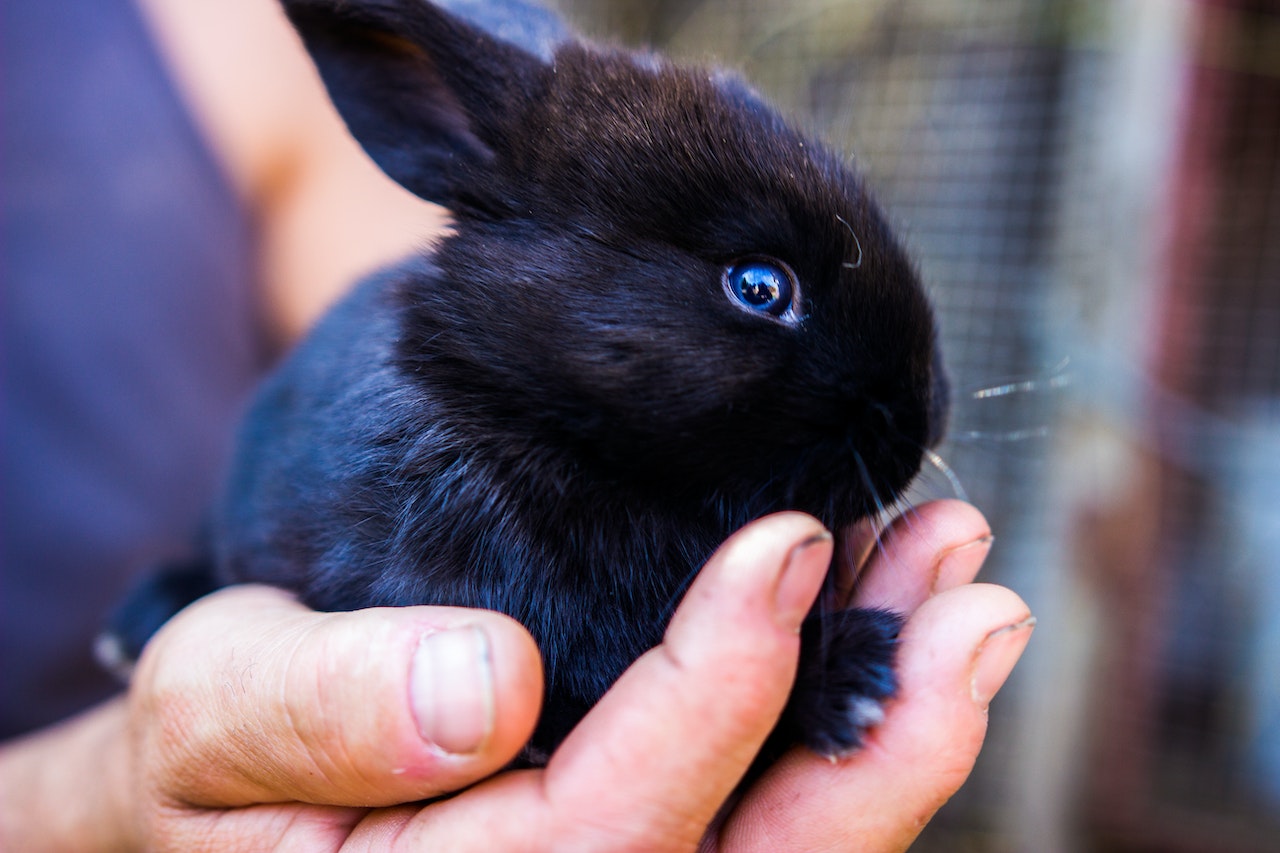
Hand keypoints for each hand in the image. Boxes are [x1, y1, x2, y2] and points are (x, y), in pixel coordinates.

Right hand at [0, 500, 1029, 850]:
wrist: (216, 800)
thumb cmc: (206, 762)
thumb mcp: (213, 714)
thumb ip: (317, 711)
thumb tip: (480, 685)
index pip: (615, 828)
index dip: (718, 695)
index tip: (786, 547)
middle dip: (884, 740)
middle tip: (974, 601)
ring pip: (789, 835)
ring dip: (891, 712)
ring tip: (959, 584)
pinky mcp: (645, 833)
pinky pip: (770, 802)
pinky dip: (844, 710)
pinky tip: (887, 611)